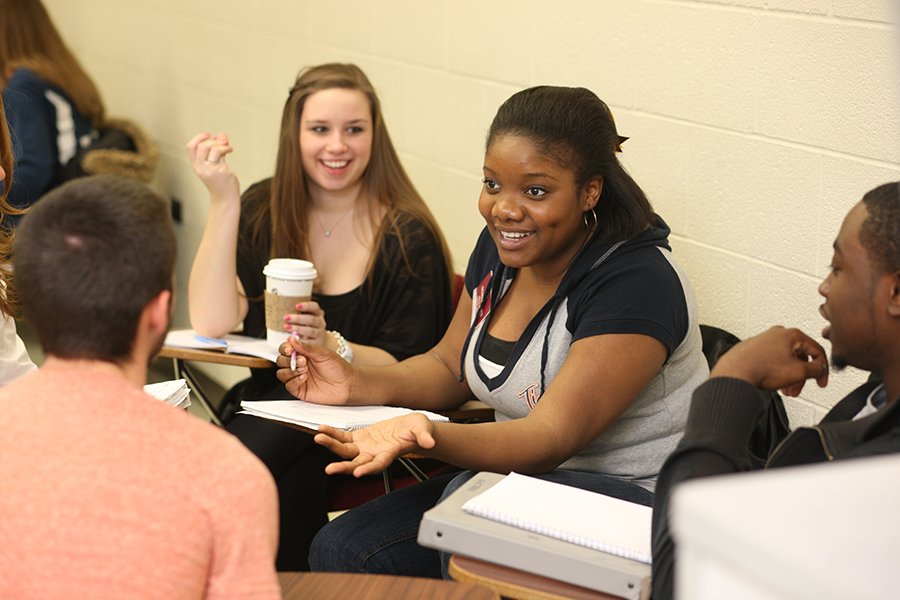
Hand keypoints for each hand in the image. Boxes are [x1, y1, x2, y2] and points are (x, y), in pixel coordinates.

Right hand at [186, 132, 237, 199]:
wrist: (226, 198)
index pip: (190, 147)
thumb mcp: (217, 164)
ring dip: (220, 143)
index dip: (199, 137)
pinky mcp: (219, 170)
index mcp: (196, 165)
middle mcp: (200, 167)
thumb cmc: (222, 182)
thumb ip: (218, 150)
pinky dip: (226, 147)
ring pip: (210, 148)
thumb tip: (222, 134)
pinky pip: (219, 152)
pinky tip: (231, 149)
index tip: (209, 135)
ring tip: (228, 147)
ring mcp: (209, 169)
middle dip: (213, 140)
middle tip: (223, 142)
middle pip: (201, 145)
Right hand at [275, 335, 351, 403]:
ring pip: (281, 373)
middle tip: (303, 361)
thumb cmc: (338, 368)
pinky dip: (293, 381)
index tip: (290, 349)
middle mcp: (298, 365)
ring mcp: (298, 377)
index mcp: (303, 353)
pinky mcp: (299, 390)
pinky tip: (304, 378)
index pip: (286, 349)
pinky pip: (288, 386)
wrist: (347, 384)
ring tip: (304, 370)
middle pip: (281, 361)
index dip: (285, 348)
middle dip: (288, 360)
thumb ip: (307, 347)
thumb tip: (292, 339)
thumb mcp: (323, 353)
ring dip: (290, 371)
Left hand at [283, 301, 327, 347]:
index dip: (306, 306)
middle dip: (298, 318)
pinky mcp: (316, 344)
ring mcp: (319, 334)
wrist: (318, 342)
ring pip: (310, 331)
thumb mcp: (305, 318)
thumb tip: (280, 312)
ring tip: (286, 327)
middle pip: (312, 319)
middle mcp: (320, 323)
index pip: (314, 307)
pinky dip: (299, 342)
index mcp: (317, 314)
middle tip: (286, 317)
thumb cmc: (307, 326)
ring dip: (297, 329)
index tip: (297, 306)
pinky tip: (291, 339)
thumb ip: (295, 314)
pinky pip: (309, 343)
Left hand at [313, 413, 435, 476]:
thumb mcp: (423, 429)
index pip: (378, 464)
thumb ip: (425, 436)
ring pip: (346, 451)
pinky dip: (332, 434)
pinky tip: (322, 430)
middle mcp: (374, 454)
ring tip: (319, 439)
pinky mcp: (359, 439)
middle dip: (343, 467)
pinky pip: (343, 438)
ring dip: (331, 446)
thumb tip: (430, 442)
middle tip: (330, 470)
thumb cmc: (417, 430)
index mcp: (389, 454)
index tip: (358, 473)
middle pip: (356, 463)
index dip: (369, 469)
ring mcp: (365, 448)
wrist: (410, 428)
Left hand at [711, 326, 828, 395]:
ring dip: (789, 377)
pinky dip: (776, 373)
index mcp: (791, 334)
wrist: (734, 374)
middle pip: (799, 357)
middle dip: (801, 376)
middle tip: (798, 388)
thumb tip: (820, 368)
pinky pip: (771, 361)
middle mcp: (776, 334)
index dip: (822, 369)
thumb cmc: (760, 368)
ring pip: (785, 360)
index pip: (816, 351)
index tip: (820, 382)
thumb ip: (816, 369)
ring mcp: (763, 341)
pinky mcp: (753, 349)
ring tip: (785, 390)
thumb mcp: (798, 371)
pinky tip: (773, 384)